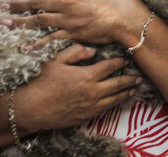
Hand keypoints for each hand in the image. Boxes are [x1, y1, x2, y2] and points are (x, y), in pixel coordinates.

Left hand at [3, 0, 142, 46]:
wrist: (124, 17)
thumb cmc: (113, 1)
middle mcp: (66, 3)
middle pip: (36, 3)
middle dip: (18, 5)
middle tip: (5, 7)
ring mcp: (67, 19)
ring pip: (38, 20)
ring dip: (20, 22)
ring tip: (6, 23)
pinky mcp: (71, 33)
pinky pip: (50, 38)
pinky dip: (37, 43)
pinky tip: (26, 46)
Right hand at [14, 44, 138, 133]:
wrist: (29, 109)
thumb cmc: (40, 83)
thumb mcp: (56, 60)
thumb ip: (76, 51)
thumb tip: (92, 50)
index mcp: (87, 75)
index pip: (110, 67)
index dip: (120, 63)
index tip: (126, 60)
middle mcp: (93, 92)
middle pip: (118, 84)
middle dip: (130, 80)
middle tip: (138, 77)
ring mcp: (90, 106)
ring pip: (114, 100)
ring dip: (125, 94)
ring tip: (133, 90)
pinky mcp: (85, 117)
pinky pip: (104, 110)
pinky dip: (113, 105)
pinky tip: (116, 102)